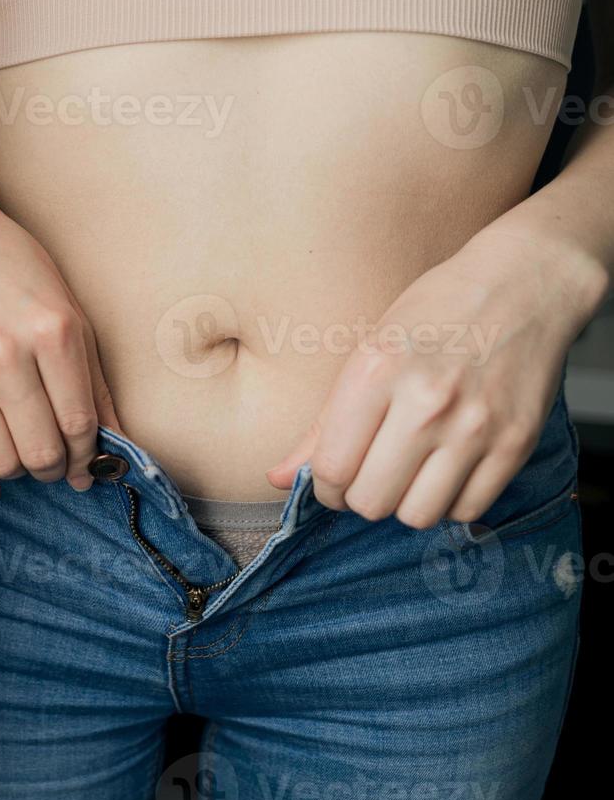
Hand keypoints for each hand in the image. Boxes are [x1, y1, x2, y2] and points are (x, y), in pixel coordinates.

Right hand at [0, 181, 119, 498]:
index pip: (79, 425)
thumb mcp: (70, 312)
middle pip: (41, 451)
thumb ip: (93, 381)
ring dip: (19, 473)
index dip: (90, 457)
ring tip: (25, 461)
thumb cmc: (13, 268)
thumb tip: (114, 444)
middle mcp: (6, 356)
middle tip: (58, 463)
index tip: (89, 465)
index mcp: (52, 333)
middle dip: (57, 469)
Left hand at [265, 228, 592, 527]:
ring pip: (418, 515)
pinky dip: (449, 502)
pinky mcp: (515, 443)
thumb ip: (322, 424)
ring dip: (405, 504)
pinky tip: (446, 471)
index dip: (324, 488)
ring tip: (408, 473)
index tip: (332, 479)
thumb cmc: (435, 312)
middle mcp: (426, 402)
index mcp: (377, 370)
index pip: (332, 468)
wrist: (524, 284)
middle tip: (368, 476)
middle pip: (371, 501)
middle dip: (360, 498)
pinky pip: (467, 510)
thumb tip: (276, 479)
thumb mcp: (367, 350)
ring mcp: (475, 426)